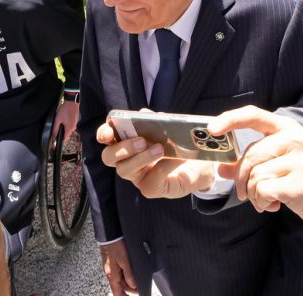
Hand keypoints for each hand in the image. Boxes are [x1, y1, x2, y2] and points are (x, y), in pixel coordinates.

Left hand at [52, 100, 78, 147]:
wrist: (72, 101)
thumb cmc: (65, 110)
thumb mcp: (57, 119)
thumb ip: (55, 129)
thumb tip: (53, 137)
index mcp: (69, 129)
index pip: (64, 140)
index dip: (59, 141)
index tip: (55, 142)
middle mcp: (74, 127)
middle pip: (67, 134)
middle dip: (61, 133)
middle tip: (56, 129)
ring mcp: (76, 123)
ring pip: (69, 129)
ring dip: (64, 128)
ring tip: (60, 121)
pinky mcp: (76, 119)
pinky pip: (71, 124)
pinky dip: (67, 123)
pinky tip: (64, 118)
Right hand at [97, 122, 215, 198]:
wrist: (199, 164)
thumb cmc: (178, 144)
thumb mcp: (167, 129)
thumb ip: (154, 121)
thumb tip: (144, 114)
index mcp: (126, 142)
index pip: (106, 138)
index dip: (103, 134)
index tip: (109, 132)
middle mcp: (126, 160)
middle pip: (109, 157)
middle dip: (122, 148)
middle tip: (141, 141)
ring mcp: (137, 176)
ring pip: (125, 170)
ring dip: (141, 158)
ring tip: (160, 149)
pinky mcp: (151, 188)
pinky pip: (151, 180)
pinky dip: (164, 166)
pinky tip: (176, 159)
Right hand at [99, 240, 136, 295]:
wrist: (112, 233)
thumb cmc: (115, 245)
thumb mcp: (124, 260)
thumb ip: (128, 273)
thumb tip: (133, 285)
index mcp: (112, 275)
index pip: (117, 292)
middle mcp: (111, 273)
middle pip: (121, 286)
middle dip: (130, 288)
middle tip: (139, 288)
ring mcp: (113, 267)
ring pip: (122, 279)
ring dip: (129, 281)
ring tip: (137, 279)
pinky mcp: (115, 261)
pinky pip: (122, 271)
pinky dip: (128, 274)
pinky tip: (132, 271)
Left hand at [208, 106, 302, 228]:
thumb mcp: (283, 161)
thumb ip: (253, 162)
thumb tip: (222, 167)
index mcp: (287, 128)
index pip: (254, 115)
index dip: (229, 120)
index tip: (211, 129)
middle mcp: (294, 139)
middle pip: (250, 155)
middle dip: (242, 179)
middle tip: (245, 194)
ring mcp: (300, 160)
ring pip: (256, 175)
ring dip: (254, 194)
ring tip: (265, 200)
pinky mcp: (301, 183)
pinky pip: (264, 190)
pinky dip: (262, 201)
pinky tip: (273, 205)